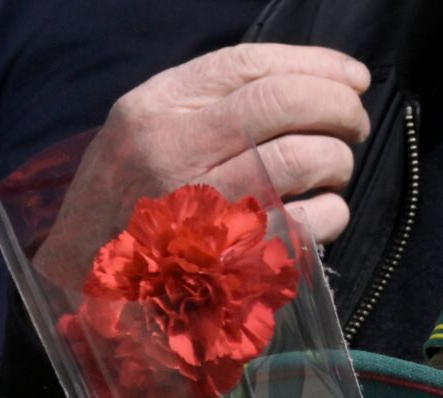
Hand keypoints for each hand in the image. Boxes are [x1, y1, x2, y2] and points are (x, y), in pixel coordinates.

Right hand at [38, 44, 370, 282]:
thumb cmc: (130, 206)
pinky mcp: (233, 261)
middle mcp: (174, 150)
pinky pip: (309, 222)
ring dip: (338, 161)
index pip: (248, 66)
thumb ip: (209, 105)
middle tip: (355, 123)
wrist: (86, 288)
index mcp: (154, 109)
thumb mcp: (144, 135)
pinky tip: (326, 213)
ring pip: (303, 158)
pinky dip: (334, 213)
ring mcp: (203, 208)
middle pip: (284, 103)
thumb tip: (305, 84)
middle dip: (339, 107)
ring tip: (334, 171)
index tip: (354, 77)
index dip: (315, 65)